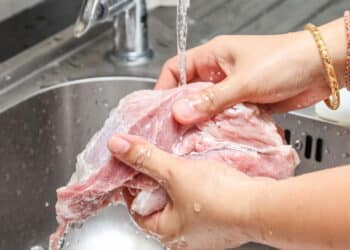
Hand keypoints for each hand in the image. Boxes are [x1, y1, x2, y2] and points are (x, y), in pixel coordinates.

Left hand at [108, 134, 264, 249]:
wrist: (262, 205)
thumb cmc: (218, 197)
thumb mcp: (175, 172)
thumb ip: (145, 158)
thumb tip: (117, 145)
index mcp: (166, 232)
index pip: (136, 209)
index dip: (132, 186)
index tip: (133, 168)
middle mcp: (184, 237)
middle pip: (159, 205)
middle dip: (156, 182)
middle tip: (155, 161)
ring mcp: (204, 230)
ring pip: (181, 201)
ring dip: (178, 182)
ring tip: (178, 162)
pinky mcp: (221, 220)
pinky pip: (199, 200)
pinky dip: (195, 185)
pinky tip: (200, 171)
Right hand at [156, 19, 345, 124]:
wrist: (321, 69)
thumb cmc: (284, 61)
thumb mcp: (243, 81)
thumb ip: (211, 100)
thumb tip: (180, 113)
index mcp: (213, 56)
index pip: (177, 69)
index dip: (164, 88)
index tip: (157, 109)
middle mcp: (219, 71)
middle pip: (190, 92)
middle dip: (182, 110)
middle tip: (174, 131)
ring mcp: (232, 88)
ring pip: (207, 107)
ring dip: (203, 121)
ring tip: (193, 138)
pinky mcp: (245, 102)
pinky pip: (224, 116)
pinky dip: (220, 126)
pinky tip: (216, 138)